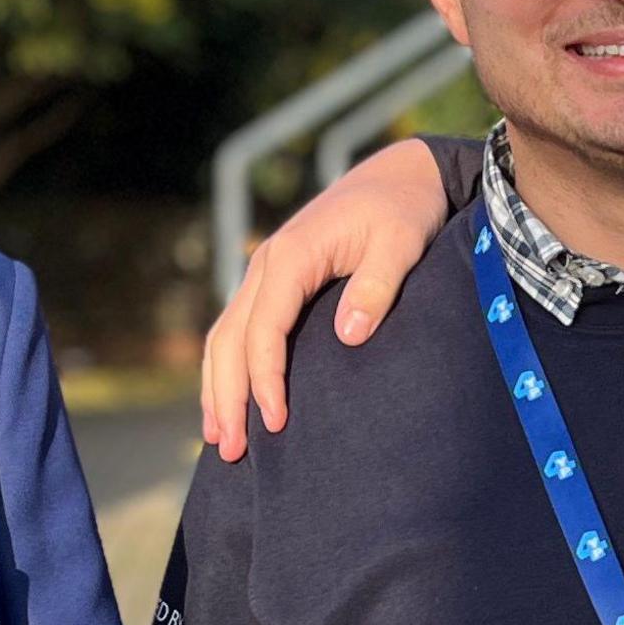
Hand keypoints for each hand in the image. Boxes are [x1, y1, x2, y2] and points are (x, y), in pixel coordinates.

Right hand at [200, 138, 453, 459]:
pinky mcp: (276, 280)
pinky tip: (230, 400)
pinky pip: (241, 327)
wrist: (402, 173)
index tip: (275, 422)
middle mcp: (268, 263)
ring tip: (218, 438)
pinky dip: (229, 366)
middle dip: (227, 395)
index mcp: (293, 255)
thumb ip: (377, 287)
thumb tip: (348, 336)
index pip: (264, 329)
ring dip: (218, 387)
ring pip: (225, 334)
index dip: (265, 379)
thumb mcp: (402, 243)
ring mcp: (267, 271)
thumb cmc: (405, 209)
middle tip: (230, 451)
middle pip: (230, 338)